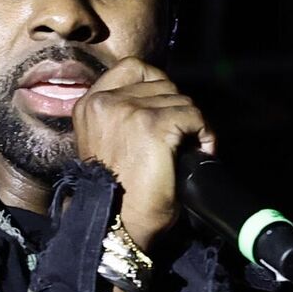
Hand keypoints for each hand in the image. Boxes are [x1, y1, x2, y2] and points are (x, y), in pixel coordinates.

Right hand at [69, 57, 215, 253]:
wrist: (114, 224)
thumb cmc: (114, 193)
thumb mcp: (107, 143)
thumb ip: (120, 117)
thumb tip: (159, 100)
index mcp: (89, 105)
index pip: (133, 67)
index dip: (158, 84)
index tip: (166, 109)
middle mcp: (104, 102)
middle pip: (162, 84)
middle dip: (177, 109)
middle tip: (180, 139)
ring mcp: (129, 111)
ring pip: (181, 99)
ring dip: (191, 125)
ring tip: (188, 150)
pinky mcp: (154, 125)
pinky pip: (193, 116)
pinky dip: (204, 134)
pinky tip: (200, 152)